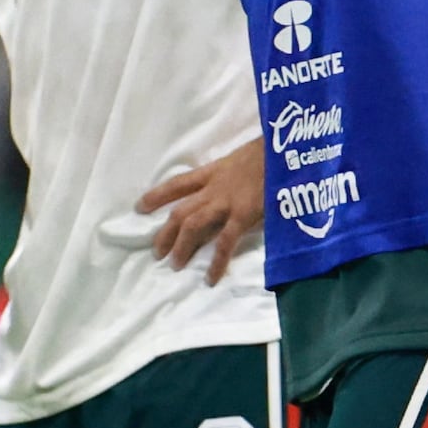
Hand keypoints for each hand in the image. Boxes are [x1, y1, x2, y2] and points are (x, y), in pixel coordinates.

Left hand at [139, 139, 265, 278]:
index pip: (178, 184)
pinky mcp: (243, 215)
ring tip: (174, 265)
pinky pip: (224, 242)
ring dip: (182, 246)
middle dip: (165, 232)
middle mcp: (214, 188)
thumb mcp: (244, 158)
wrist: (288, 149)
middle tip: (156, 252)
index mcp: (214, 172)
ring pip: (194, 225)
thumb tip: (231, 186)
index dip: (157, 195)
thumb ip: (234, 174)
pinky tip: (210, 278)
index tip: (140, 206)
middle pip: (181, 212)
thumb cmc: (271, 152)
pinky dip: (217, 262)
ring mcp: (226, 202)